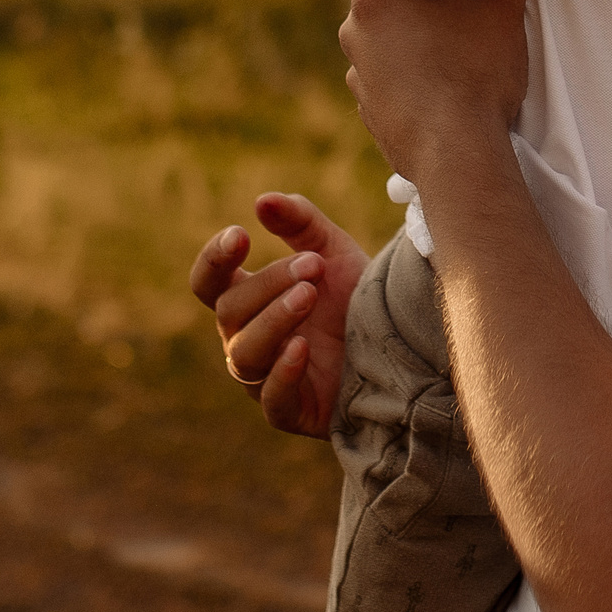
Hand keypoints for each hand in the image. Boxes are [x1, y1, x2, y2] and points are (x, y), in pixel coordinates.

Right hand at [188, 193, 368, 437]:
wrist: (402, 347)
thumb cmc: (356, 298)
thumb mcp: (334, 251)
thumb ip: (300, 223)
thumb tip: (262, 200)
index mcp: (250, 300)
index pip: (208, 283)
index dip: (214, 260)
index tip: (240, 235)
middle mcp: (248, 339)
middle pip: (230, 311)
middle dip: (269, 284)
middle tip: (313, 265)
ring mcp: (264, 377)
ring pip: (245, 354)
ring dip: (274, 321)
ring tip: (308, 295)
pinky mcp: (290, 410)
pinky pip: (272, 400)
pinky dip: (283, 374)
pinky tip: (303, 348)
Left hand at [340, 0, 562, 181]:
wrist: (457, 154)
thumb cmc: (474, 69)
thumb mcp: (503, 3)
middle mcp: (354, 33)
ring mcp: (359, 76)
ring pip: (381, 39)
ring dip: (407, 32)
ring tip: (447, 33)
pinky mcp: (372, 111)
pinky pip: (386, 78)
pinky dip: (408, 72)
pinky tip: (441, 77)